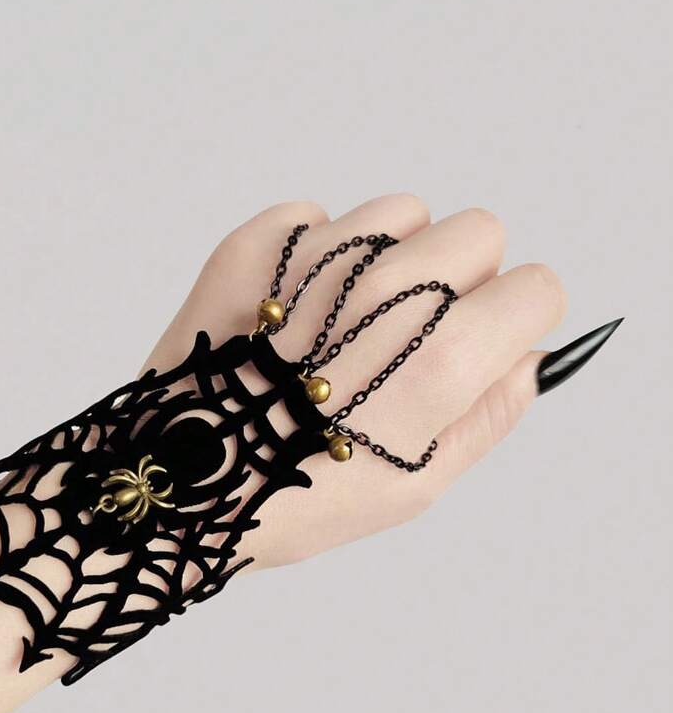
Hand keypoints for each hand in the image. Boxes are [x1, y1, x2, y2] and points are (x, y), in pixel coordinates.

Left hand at [143, 195, 566, 568]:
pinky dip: (315, 255)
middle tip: (408, 337)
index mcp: (440, 358)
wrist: (176, 483)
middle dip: (462, 278)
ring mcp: (319, 258)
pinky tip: (291, 314)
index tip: (482, 342)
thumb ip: (488, 415)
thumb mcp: (412, 485)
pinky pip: (320, 218)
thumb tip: (528, 357)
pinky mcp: (259, 242)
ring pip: (402, 213)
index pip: (536, 288)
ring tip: (342, 325)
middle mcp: (387, 292)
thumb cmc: (297, 498)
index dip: (514, 319)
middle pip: (479, 233)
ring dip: (390, 257)